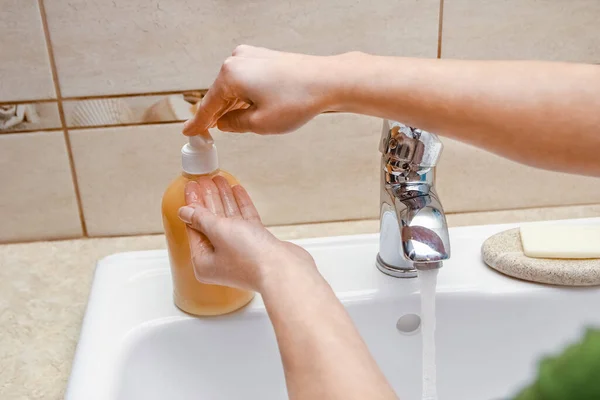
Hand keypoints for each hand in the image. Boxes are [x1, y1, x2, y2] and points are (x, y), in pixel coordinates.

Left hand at [178, 175, 315, 291]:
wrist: (282, 269)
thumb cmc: (249, 257)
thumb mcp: (218, 232)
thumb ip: (201, 218)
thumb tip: (184, 211)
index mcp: (204, 262)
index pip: (194, 227)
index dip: (193, 205)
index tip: (192, 186)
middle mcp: (220, 258)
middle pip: (210, 223)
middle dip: (208, 199)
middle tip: (205, 180)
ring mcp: (240, 251)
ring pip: (229, 220)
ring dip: (224, 199)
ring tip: (220, 179)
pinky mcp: (257, 245)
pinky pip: (245, 221)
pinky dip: (241, 205)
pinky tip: (237, 190)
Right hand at [182, 45, 350, 134]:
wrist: (328, 81)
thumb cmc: (297, 100)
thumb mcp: (259, 123)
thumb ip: (234, 124)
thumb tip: (224, 122)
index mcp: (230, 75)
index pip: (208, 106)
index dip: (199, 123)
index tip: (189, 132)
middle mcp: (236, 60)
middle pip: (220, 94)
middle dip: (218, 114)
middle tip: (211, 132)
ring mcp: (251, 55)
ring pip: (234, 87)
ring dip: (234, 105)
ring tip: (239, 124)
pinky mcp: (265, 57)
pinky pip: (246, 79)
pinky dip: (246, 95)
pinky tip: (252, 108)